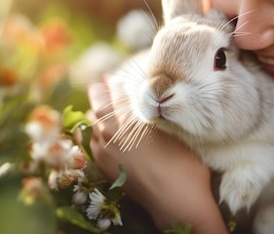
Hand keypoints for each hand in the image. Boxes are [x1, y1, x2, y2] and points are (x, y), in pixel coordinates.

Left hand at [87, 79, 227, 232]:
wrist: (175, 198)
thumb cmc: (181, 160)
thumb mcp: (171, 125)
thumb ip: (153, 107)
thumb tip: (145, 95)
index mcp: (128, 115)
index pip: (116, 87)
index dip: (117, 79)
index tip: (119, 76)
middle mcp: (110, 129)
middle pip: (98, 100)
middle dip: (102, 91)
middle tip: (108, 85)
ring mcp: (103, 148)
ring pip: (92, 120)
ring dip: (99, 111)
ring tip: (108, 108)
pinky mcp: (102, 165)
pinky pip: (92, 140)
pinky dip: (96, 131)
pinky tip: (104, 131)